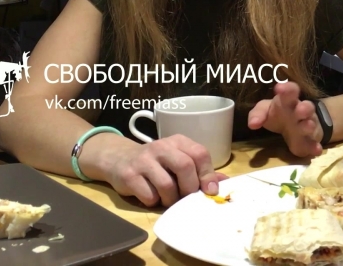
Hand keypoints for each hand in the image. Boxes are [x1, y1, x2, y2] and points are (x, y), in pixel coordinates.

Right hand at [103, 134, 227, 207]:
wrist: (118, 158)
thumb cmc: (156, 163)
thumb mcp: (178, 160)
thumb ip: (200, 171)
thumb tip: (224, 183)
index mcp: (178, 141)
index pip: (200, 154)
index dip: (208, 174)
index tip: (210, 191)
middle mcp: (161, 147)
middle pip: (185, 167)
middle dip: (190, 188)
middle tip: (187, 197)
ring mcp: (144, 160)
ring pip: (167, 185)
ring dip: (171, 199)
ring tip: (168, 198)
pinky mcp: (130, 175)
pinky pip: (149, 195)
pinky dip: (154, 201)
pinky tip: (151, 196)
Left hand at [247, 82, 323, 157]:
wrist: (300, 122)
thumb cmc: (279, 113)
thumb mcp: (266, 109)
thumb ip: (258, 114)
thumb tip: (252, 124)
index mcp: (289, 100)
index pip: (291, 90)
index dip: (287, 88)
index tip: (279, 88)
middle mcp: (301, 111)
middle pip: (306, 107)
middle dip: (304, 108)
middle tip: (300, 110)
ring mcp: (308, 125)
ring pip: (311, 124)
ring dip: (309, 126)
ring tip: (308, 126)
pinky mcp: (310, 141)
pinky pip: (314, 144)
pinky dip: (315, 147)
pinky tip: (316, 150)